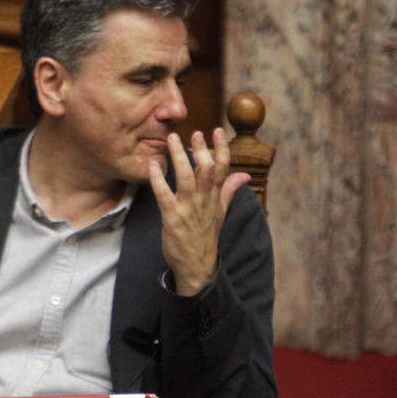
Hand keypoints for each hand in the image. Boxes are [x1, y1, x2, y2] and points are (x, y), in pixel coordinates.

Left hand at [148, 128, 250, 296]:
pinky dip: (158, 180)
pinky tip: (153, 165)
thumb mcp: (221, 212)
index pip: (223, 169)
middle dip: (201, 150)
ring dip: (179, 158)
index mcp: (215, 198)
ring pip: (186, 179)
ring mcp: (188, 210)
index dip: (221, 148)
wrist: (197, 267)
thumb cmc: (205, 237)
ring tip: (172, 139)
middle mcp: (204, 201)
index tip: (217, 130)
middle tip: (195, 133)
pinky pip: (164, 196)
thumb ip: (229, 190)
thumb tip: (243, 175)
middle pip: (206, 170)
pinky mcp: (172, 219)